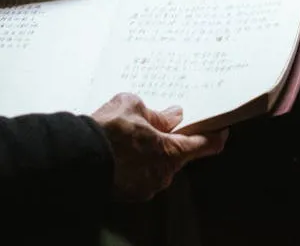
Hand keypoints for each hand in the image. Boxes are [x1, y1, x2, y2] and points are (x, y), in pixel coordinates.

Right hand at [92, 93, 227, 202]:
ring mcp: (146, 187)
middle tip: (155, 126)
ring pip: (157, 166)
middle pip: (177, 156)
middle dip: (170, 141)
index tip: (221, 130)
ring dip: (150, 154)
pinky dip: (136, 165)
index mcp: (171, 152)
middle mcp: (163, 174)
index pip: (205, 146)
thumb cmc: (108, 130)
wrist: (78, 155)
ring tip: (129, 138)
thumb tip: (173, 116)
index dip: (215, 136)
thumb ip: (157, 114)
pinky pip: (141, 176)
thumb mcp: (133, 106)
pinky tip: (121, 153)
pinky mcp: (130, 194)